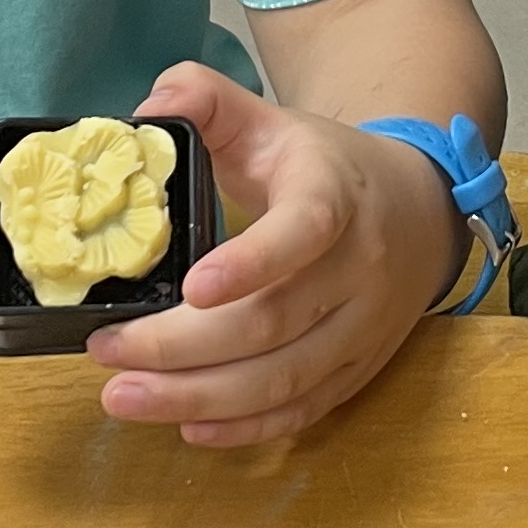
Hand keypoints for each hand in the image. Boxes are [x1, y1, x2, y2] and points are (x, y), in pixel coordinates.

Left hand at [86, 62, 458, 446]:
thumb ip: (206, 98)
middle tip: (107, 353)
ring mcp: (363, 326)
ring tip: (125, 397)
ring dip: (201, 397)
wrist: (419, 209)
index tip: (191, 286)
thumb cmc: (324, 168)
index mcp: (335, 195)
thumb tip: (148, 109)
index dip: (252, 262)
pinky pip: (304, 409)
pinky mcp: (360, 368)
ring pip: (285, 377)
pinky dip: (247, 428)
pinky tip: (189, 427)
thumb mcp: (270, 120)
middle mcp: (359, 266)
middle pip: (274, 322)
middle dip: (183, 346)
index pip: (304, 231)